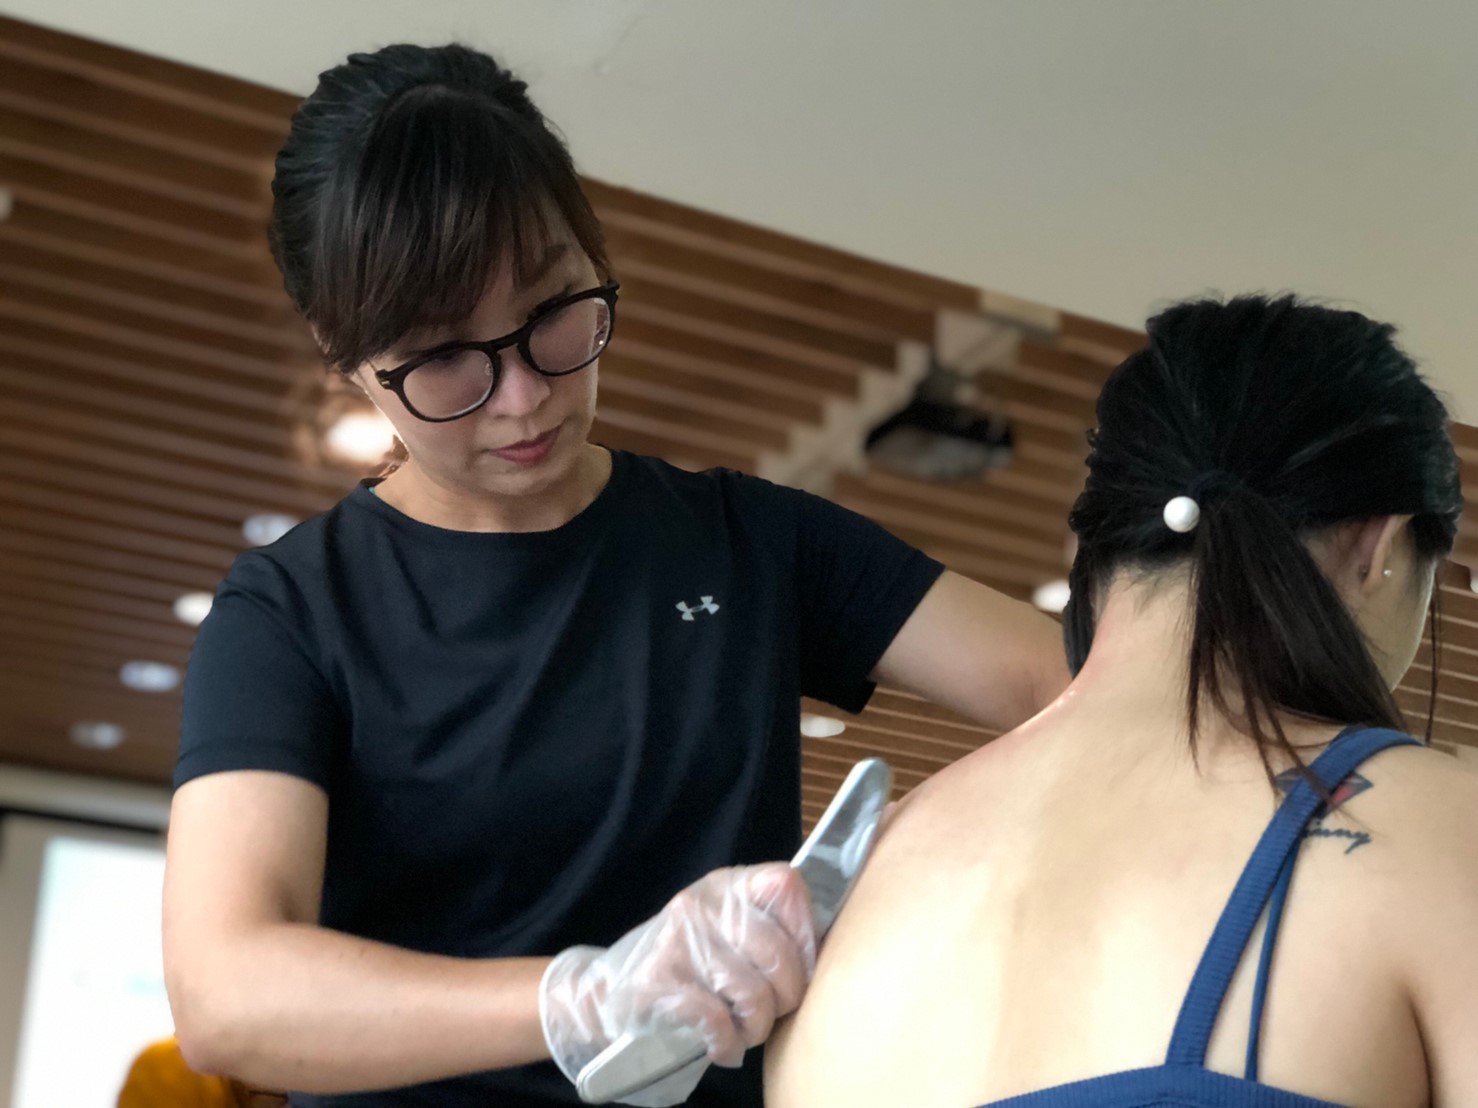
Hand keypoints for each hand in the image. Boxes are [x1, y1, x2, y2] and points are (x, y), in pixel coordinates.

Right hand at [539, 864, 815, 1083]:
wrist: (608, 993)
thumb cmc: (689, 967)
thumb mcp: (726, 930)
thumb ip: (769, 930)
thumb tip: (828, 950)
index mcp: (728, 885)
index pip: (786, 885)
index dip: (805, 932)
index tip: (802, 966)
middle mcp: (703, 904)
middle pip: (778, 951)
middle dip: (787, 997)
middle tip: (772, 1013)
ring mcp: (678, 940)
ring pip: (752, 992)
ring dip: (756, 1027)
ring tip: (744, 1031)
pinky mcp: (658, 982)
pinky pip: (717, 1019)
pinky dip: (727, 1043)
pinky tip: (720, 1044)